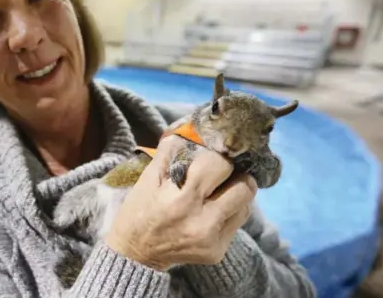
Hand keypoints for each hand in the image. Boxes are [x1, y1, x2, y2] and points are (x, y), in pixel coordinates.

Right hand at [104, 135, 257, 270]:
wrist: (135, 254)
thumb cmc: (140, 210)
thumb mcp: (149, 178)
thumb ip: (172, 152)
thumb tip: (194, 129)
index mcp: (181, 199)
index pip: (218, 164)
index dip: (218, 154)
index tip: (215, 150)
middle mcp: (202, 222)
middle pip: (244, 185)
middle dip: (235, 172)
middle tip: (224, 169)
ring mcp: (213, 240)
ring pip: (247, 204)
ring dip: (235, 191)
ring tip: (220, 189)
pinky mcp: (218, 252)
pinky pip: (238, 221)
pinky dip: (230, 210)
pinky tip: (214, 208)